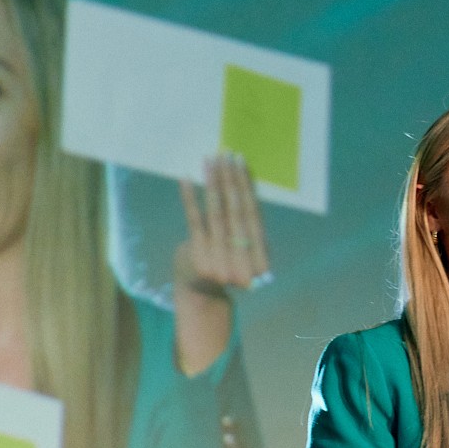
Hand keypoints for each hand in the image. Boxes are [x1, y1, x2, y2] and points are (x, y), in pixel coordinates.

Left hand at [176, 153, 271, 294]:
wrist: (201, 293)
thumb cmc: (227, 262)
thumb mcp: (245, 248)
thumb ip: (246, 224)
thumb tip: (241, 179)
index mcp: (262, 261)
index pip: (254, 214)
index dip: (247, 186)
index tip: (240, 161)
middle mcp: (244, 264)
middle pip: (236, 212)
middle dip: (230, 180)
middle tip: (224, 154)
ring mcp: (220, 262)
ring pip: (217, 214)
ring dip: (212, 184)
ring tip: (209, 161)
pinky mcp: (198, 258)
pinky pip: (194, 222)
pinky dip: (190, 199)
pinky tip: (186, 179)